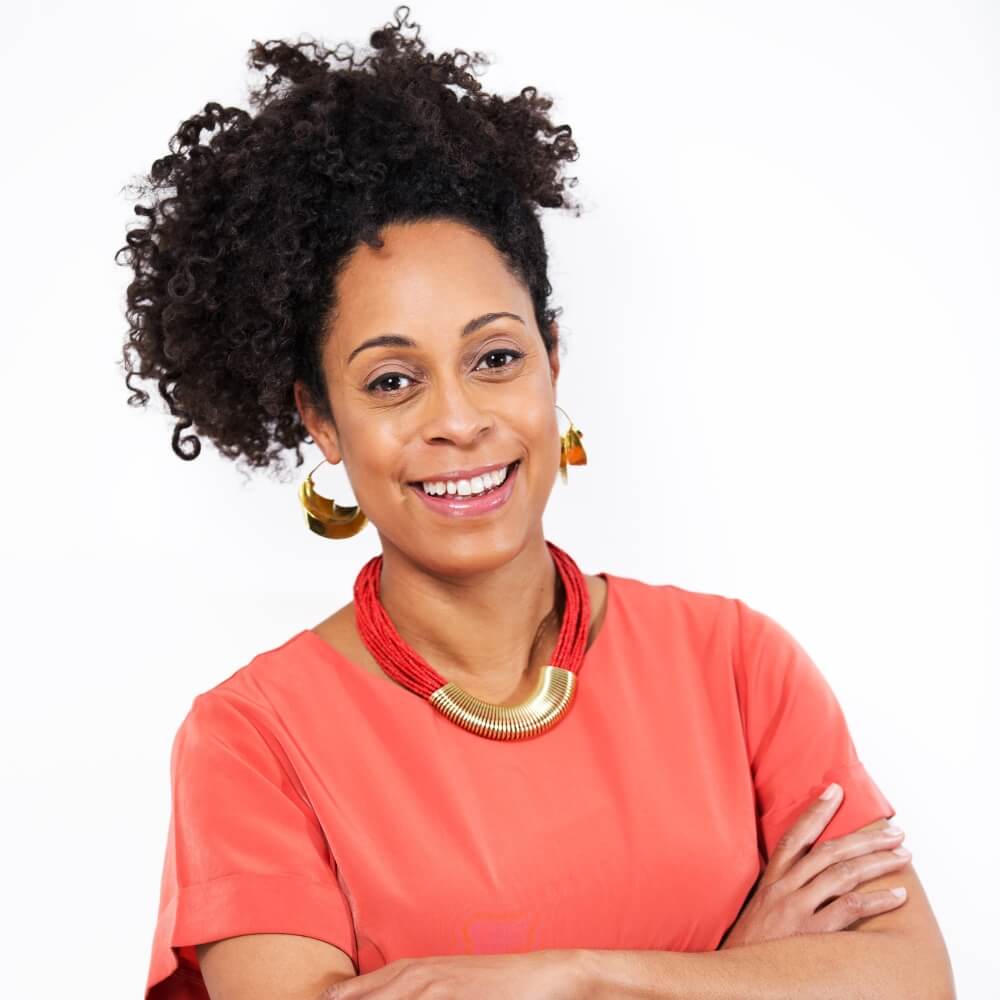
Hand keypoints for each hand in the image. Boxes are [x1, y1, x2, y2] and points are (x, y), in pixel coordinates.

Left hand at [321, 948, 582, 999]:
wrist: (544, 976)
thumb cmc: (499, 982)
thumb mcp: (457, 980)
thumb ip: (429, 988)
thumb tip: (403, 993)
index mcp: (426, 968)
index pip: (375, 983)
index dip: (350, 993)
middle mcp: (429, 976)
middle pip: (379, 992)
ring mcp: (444, 990)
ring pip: (397, 997)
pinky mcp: (460, 999)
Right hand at [718, 783, 910, 948]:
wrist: (734, 978)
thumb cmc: (751, 946)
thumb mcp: (759, 909)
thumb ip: (780, 889)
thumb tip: (807, 874)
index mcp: (771, 880)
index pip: (795, 836)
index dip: (816, 811)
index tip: (836, 790)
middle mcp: (783, 889)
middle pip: (828, 851)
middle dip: (865, 838)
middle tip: (894, 831)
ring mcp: (796, 910)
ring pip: (843, 874)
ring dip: (878, 862)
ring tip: (903, 855)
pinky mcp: (810, 934)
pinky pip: (849, 909)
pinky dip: (877, 900)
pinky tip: (898, 896)